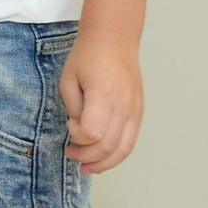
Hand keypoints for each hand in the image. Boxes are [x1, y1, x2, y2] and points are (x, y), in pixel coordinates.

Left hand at [60, 31, 143, 174]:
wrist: (114, 39)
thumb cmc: (88, 56)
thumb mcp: (68, 79)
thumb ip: (73, 108)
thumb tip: (80, 131)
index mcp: (104, 93)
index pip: (92, 132)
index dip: (77, 136)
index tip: (69, 124)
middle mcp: (123, 104)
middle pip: (108, 146)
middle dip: (86, 157)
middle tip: (71, 153)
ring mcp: (134, 109)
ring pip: (123, 150)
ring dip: (104, 164)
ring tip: (87, 168)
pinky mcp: (139, 112)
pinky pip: (130, 142)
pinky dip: (117, 155)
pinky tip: (103, 159)